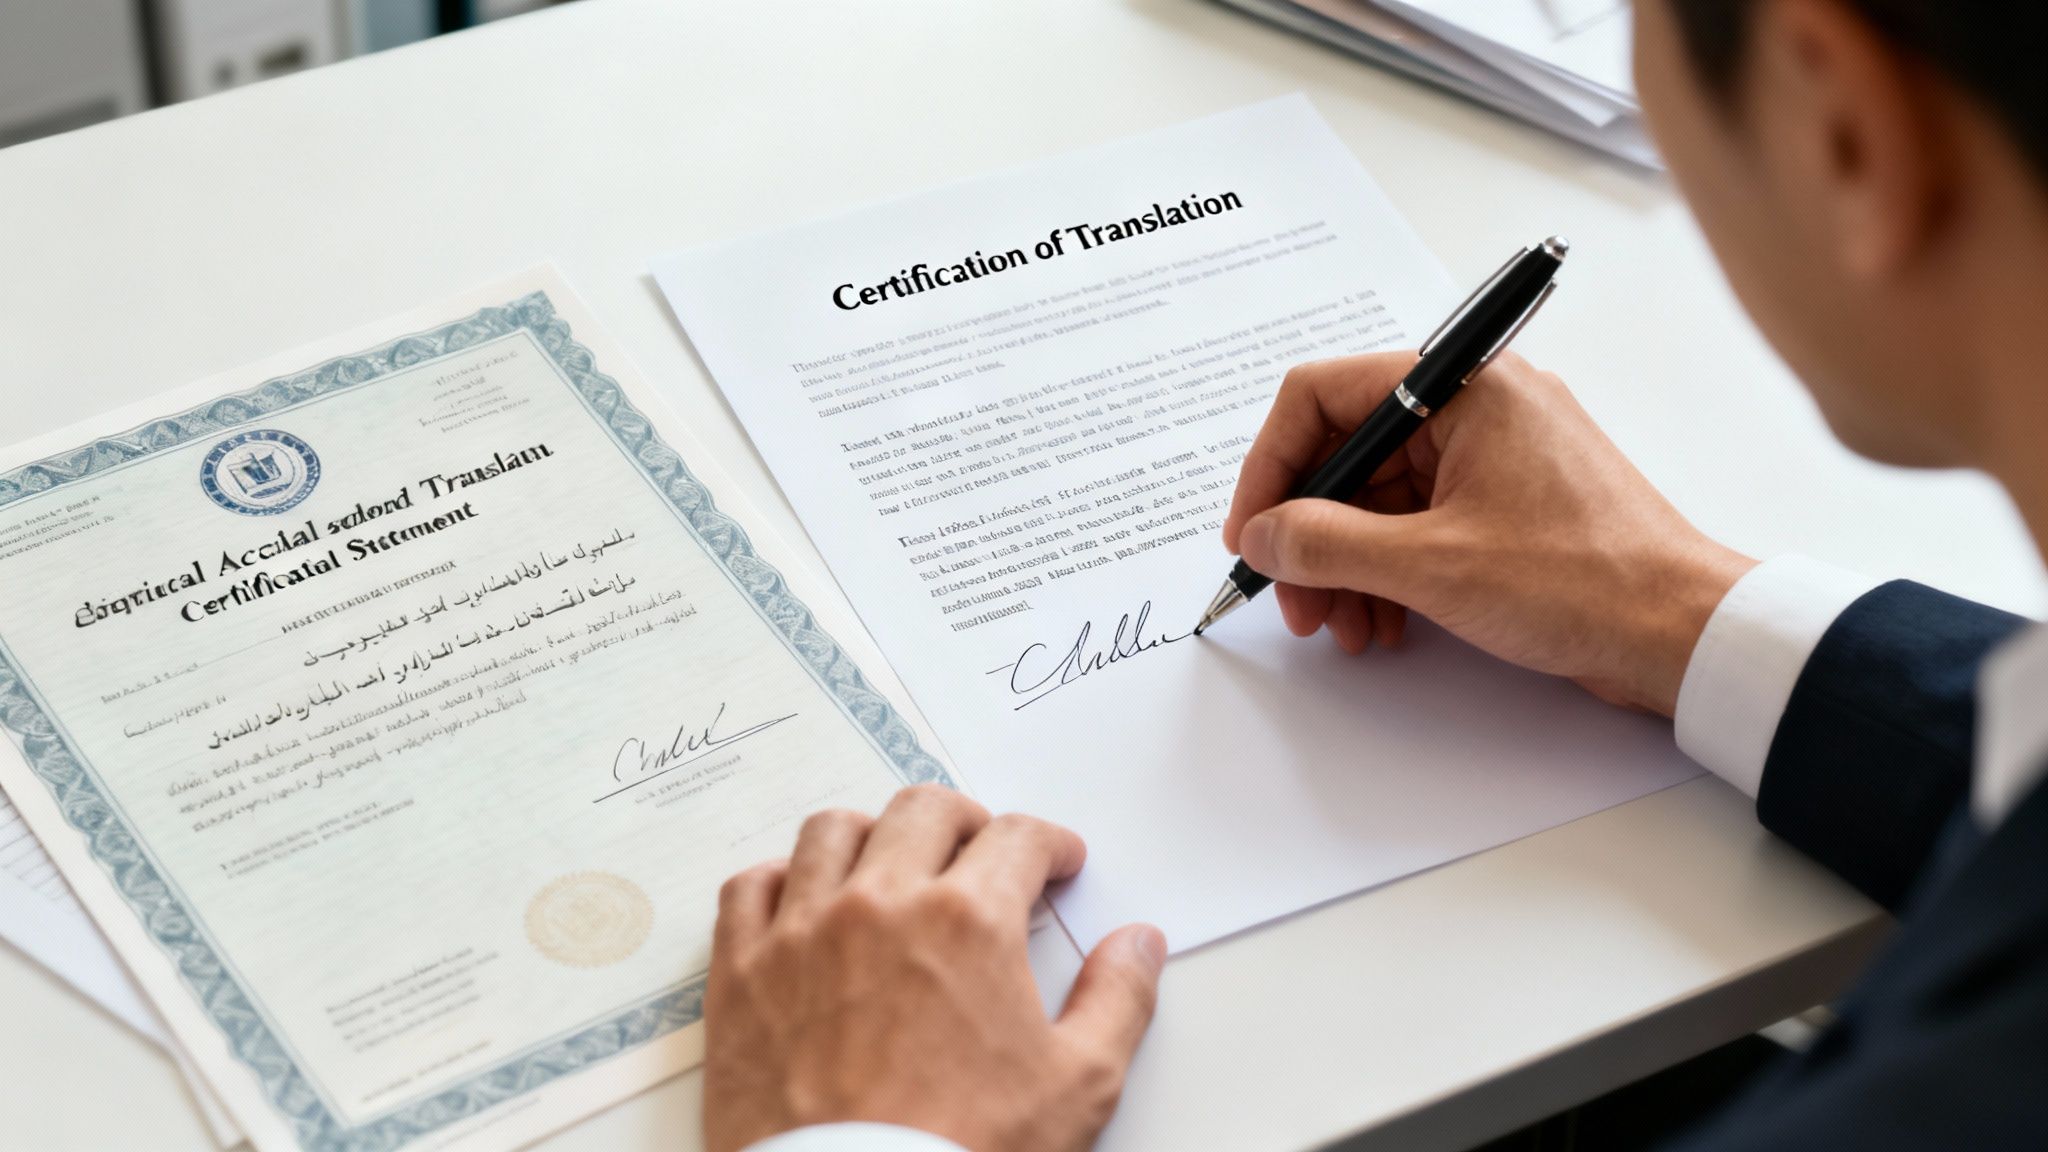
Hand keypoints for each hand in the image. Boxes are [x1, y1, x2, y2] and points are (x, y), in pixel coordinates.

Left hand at [705, 785, 1166, 1151]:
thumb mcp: (1077, 1086)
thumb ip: (1118, 999)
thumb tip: (1140, 944)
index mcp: (968, 920)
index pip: (1018, 838)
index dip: (1049, 845)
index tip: (1055, 864)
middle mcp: (880, 903)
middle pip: (924, 811)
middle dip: (968, 821)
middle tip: (983, 853)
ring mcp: (801, 932)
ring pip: (832, 831)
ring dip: (873, 835)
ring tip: (893, 865)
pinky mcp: (741, 973)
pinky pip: (749, 887)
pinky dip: (780, 879)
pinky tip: (803, 899)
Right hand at [1222, 351, 1755, 715]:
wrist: (1683, 633)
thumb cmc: (1586, 581)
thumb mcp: (1431, 566)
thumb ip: (1327, 545)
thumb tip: (1263, 536)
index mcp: (1464, 388)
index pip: (1324, 396)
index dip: (1271, 466)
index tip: (1251, 531)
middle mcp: (1477, 408)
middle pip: (1349, 455)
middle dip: (1310, 535)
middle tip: (1294, 601)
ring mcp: (1493, 457)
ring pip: (1379, 499)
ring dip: (1345, 566)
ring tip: (1343, 627)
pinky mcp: (1505, 505)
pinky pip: (1417, 525)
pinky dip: (1387, 573)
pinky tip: (1385, 624)